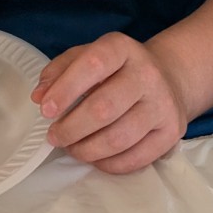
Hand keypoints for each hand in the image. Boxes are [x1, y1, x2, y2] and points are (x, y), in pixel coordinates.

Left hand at [30, 31, 187, 172]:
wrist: (168, 78)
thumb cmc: (116, 69)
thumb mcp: (87, 56)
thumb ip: (59, 70)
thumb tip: (40, 96)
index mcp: (122, 48)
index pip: (93, 64)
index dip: (66, 89)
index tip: (46, 110)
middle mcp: (147, 74)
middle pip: (104, 108)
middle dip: (71, 128)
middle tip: (55, 136)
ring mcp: (163, 104)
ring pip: (119, 138)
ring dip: (87, 149)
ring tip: (72, 148)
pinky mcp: (172, 132)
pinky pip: (136, 158)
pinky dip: (108, 164)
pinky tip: (95, 157)